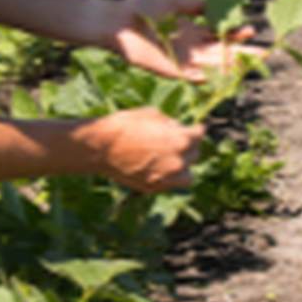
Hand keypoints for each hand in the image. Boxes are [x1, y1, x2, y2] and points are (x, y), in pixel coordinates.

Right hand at [83, 107, 203, 192]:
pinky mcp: (154, 187)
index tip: (195, 128)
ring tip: (173, 160)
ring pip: (187, 176)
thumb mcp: (152, 114)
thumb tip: (177, 128)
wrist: (102, 148)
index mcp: (182, 139)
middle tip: (178, 142)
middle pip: (195, 154)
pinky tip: (160, 168)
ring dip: (183, 167)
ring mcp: (167, 177)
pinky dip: (169, 177)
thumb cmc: (125, 125)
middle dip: (188, 147)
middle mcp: (179, 161)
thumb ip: (170, 123)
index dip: (196, 130)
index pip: (200, 134)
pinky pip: (170, 184)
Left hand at [108, 0, 266, 82]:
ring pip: (212, 66)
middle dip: (243, 53)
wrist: (119, 21)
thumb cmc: (142, 8)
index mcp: (193, 31)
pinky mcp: (170, 71)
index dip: (237, 33)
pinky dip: (204, 78)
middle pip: (222, 53)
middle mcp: (191, 48)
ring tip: (249, 65)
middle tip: (265, 53)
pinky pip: (191, 78)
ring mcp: (181, 60)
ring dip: (230, 66)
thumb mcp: (174, 2)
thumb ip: (195, 5)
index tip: (252, 29)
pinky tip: (220, 76)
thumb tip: (218, 4)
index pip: (221, 35)